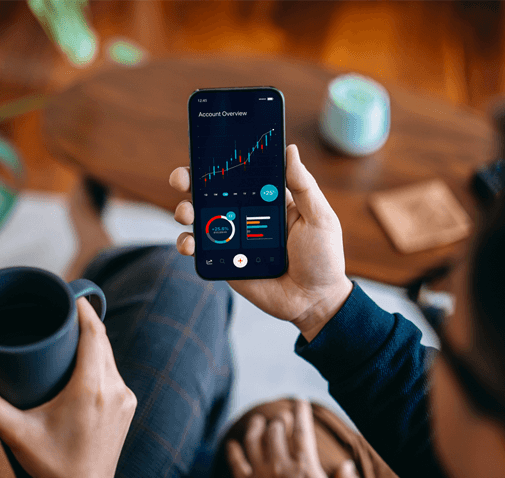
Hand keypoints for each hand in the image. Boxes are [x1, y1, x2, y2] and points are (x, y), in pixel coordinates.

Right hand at [0, 298, 136, 477]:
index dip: (83, 310)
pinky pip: (114, 373)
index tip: (69, 294)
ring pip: (109, 357)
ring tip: (68, 333)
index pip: (94, 333)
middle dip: (84, 323)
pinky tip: (83, 361)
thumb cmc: (51, 464)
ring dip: (92, 343)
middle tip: (61, 311)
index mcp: (91, 387)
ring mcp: (125, 398)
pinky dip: (99, 362)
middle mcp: (114, 388)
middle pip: (102, 342)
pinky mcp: (127, 406)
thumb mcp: (15, 432)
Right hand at [170, 145, 353, 341]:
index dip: (220, 162)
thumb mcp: (319, 217)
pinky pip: (200, 251)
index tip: (205, 151)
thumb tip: (290, 150)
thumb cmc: (323, 257)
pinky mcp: (224, 262)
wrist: (314, 301)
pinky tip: (189, 243)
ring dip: (185, 211)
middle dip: (190, 181)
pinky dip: (187, 244)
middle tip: (182, 178)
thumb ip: (304, 186)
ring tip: (186, 213)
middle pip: (210, 193)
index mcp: (267, 199)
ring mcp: (232, 239)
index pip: (239, 174)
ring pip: (199, 219)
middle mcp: (245, 215)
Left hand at [227, 400, 362, 477]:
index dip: (301, 411)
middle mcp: (281, 467)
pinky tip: (232, 443)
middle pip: (275, 430)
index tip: (300, 400)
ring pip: (253, 440)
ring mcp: (260, 477)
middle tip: (281, 415)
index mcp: (306, 468)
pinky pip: (234, 462)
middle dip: (279, 418)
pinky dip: (232, 449)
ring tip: (257, 420)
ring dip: (255, 426)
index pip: (302, 430)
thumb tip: (347, 466)